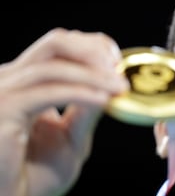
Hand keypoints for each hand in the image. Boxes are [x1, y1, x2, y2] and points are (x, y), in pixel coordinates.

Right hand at [0, 28, 128, 195]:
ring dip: (94, 74)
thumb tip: (112, 82)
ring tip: (120, 86)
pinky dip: (81, 93)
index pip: (61, 45)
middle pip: (56, 42)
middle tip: (120, 68)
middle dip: (94, 50)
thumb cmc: (37, 175)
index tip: (119, 63)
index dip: (93, 47)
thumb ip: (87, 107)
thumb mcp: (72, 135)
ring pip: (55, 65)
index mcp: (27, 82)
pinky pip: (49, 92)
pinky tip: (104, 100)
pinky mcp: (3, 108)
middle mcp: (12, 80)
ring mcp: (4, 91)